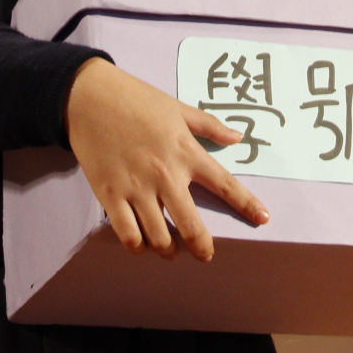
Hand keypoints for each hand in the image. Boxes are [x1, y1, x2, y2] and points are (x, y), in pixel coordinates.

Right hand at [64, 58, 269, 261]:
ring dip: (168, 250)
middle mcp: (165, 175)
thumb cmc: (136, 99)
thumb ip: (209, 126)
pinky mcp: (110, 196)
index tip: (263, 219)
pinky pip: (128, 235)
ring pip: (159, 237)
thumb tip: (237, 137)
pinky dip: (138, 246)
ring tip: (171, 250)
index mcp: (186, 152)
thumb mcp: (178, 108)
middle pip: (191, 226)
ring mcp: (136, 188)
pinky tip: (142, 243)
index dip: (247, 205)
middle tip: (205, 256)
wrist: (89, 97)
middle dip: (202, 248)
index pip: (225, 184)